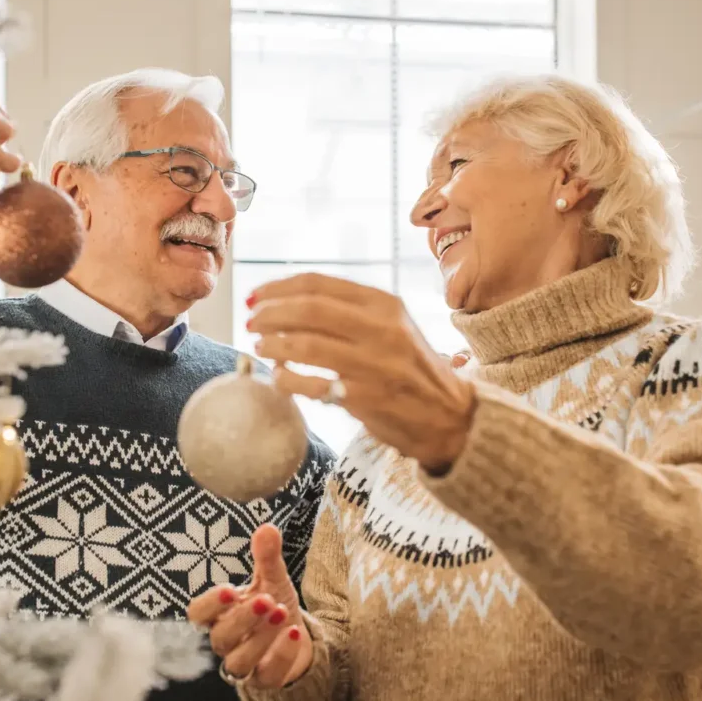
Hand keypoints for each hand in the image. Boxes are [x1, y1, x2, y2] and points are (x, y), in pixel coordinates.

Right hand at [186, 524, 311, 688]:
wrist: (297, 637)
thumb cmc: (274, 606)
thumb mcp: (273, 579)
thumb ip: (267, 557)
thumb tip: (267, 527)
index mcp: (221, 615)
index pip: (197, 614)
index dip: (209, 605)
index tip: (230, 590)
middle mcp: (227, 642)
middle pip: (220, 637)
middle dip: (242, 618)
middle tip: (267, 599)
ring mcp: (245, 664)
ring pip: (238, 662)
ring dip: (260, 637)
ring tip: (282, 612)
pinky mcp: (266, 680)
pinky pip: (267, 676)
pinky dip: (280, 655)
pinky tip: (294, 633)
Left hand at [246, 274, 476, 473]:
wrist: (450, 416)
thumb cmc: (410, 368)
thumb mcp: (392, 326)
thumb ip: (350, 311)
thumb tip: (288, 300)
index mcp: (385, 304)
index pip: (319, 284)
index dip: (278, 288)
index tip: (256, 297)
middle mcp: (382, 329)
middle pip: (309, 309)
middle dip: (270, 313)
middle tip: (251, 322)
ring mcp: (374, 364)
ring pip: (306, 345)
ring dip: (273, 344)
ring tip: (261, 346)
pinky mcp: (366, 399)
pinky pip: (312, 384)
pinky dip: (287, 379)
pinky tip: (280, 378)